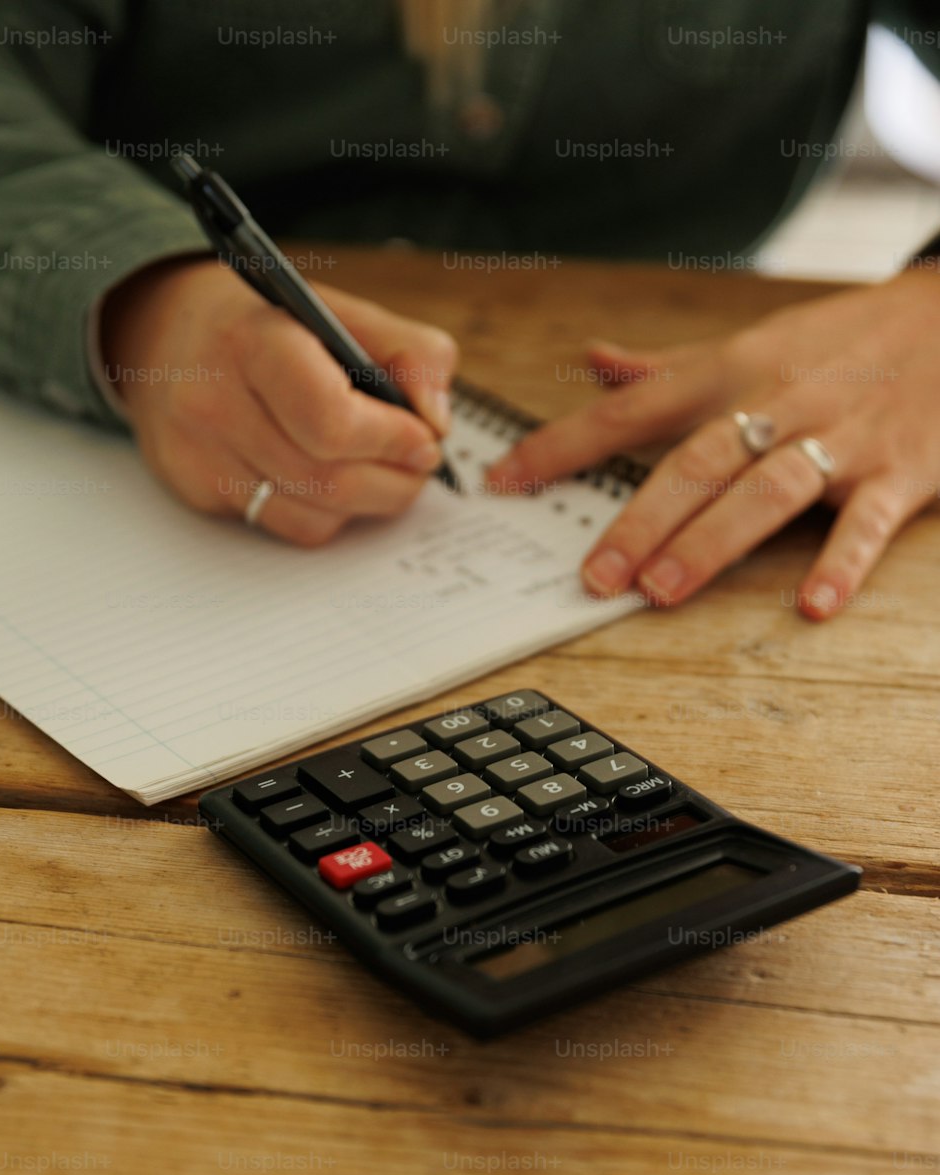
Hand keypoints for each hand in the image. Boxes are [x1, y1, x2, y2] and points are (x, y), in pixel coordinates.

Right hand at [100, 257, 457, 544]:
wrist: (164, 334)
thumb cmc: (268, 326)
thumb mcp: (342, 312)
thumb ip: (411, 353)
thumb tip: (436, 424)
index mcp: (253, 343)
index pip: (332, 421)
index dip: (392, 440)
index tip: (424, 439)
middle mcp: (213, 401)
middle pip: (329, 479)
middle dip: (394, 480)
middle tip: (418, 465)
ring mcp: (197, 454)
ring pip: (313, 515)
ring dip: (366, 503)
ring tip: (382, 471)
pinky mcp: (194, 490)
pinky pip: (286, 526)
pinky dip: (326, 513)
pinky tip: (329, 479)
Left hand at [488, 271, 939, 617]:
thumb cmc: (846, 339)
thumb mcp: (755, 340)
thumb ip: (671, 366)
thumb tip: (594, 360)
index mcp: (734, 370)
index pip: (631, 410)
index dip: (563, 444)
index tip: (505, 481)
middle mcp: (780, 402)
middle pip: (697, 460)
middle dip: (639, 518)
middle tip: (595, 576)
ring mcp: (841, 437)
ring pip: (767, 489)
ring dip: (712, 541)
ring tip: (663, 590)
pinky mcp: (901, 471)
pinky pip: (866, 522)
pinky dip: (840, 563)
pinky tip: (810, 605)